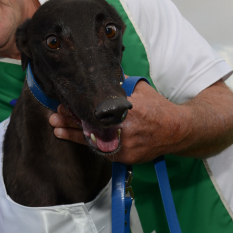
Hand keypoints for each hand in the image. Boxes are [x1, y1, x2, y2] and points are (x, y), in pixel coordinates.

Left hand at [49, 79, 232, 162]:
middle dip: (71, 123)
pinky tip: (73, 138)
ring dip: (74, 136)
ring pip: (94, 142)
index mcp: (130, 111)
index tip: (64, 104)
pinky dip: (89, 144)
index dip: (79, 110)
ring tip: (57, 129)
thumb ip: (121, 86)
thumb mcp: (140, 90)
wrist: (177, 131)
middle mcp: (127, 131)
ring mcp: (126, 147)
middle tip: (55, 117)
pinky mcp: (126, 157)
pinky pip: (103, 151)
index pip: (98, 111)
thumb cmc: (158, 108)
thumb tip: (100, 74)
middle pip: (92, 128)